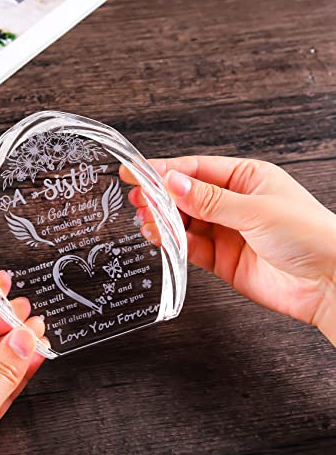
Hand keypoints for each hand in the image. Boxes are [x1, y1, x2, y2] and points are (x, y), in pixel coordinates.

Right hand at [121, 156, 335, 344]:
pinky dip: (174, 243)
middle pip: (187, 195)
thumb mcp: (255, 209)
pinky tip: (161, 238)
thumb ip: (209, 200)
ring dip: (164, 221)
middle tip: (138, 199)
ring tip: (146, 221)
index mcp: (246, 178)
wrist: (330, 284)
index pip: (197, 169)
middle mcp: (234, 203)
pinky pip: (191, 247)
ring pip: (185, 221)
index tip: (138, 172)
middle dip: (161, 197)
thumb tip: (172, 182)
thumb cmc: (309, 235)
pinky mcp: (222, 259)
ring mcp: (227, 231)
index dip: (165, 170)